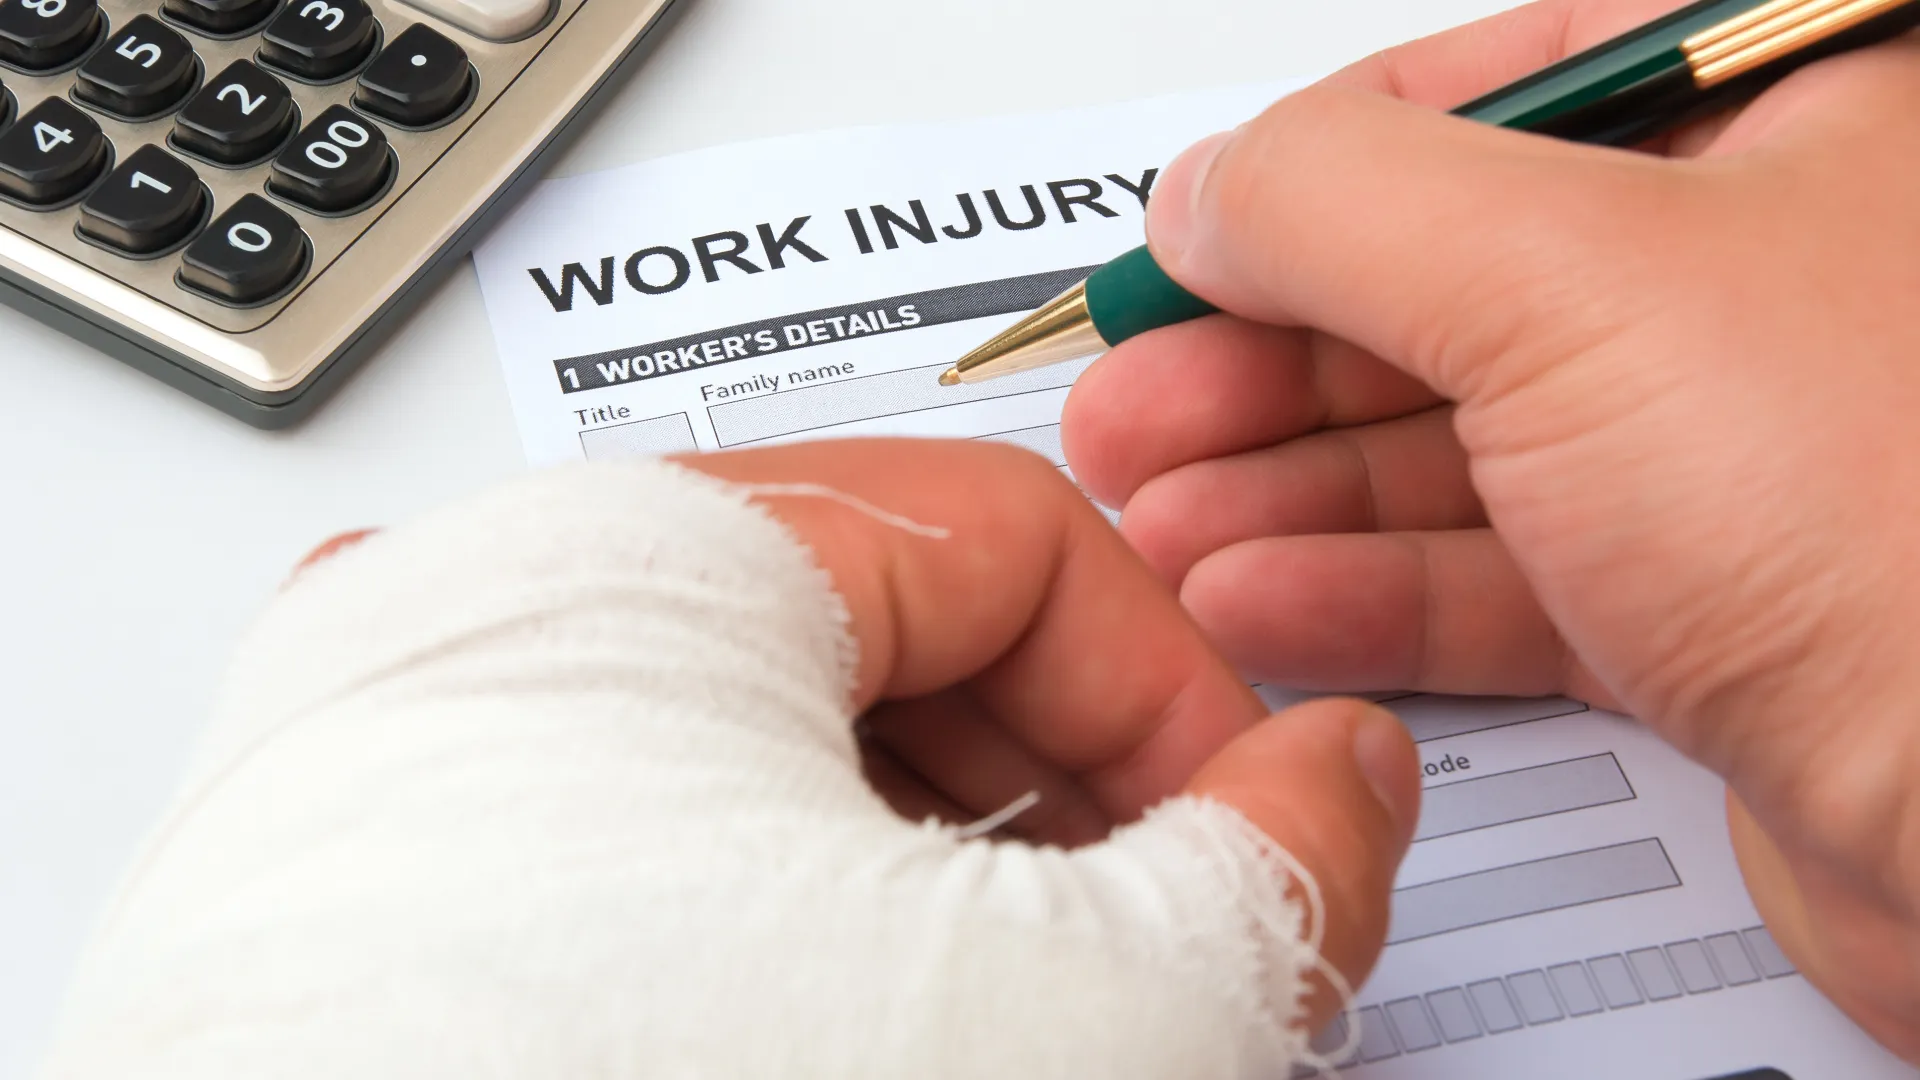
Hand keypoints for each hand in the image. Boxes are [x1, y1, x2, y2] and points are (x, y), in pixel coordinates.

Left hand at [297, 440, 1421, 1030]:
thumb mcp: (1072, 1015)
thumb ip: (1270, 864)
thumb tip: (1331, 779)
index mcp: (632, 558)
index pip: (1010, 535)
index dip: (1180, 691)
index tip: (1248, 835)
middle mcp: (463, 629)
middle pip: (871, 641)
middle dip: (1050, 800)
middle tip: (1136, 943)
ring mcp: (370, 775)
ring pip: (733, 754)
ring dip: (899, 875)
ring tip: (968, 1008)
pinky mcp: (331, 912)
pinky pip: (597, 850)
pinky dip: (737, 921)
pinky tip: (794, 1013)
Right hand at [1061, 0, 1919, 1056]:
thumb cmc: (1905, 529)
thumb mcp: (1567, 284)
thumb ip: (1347, 206)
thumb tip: (1217, 189)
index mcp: (1795, 118)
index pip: (1501, 86)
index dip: (1315, 169)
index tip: (1189, 241)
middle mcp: (1770, 274)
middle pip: (1452, 280)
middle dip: (1266, 355)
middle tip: (1137, 403)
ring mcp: (1734, 450)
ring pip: (1460, 439)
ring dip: (1288, 484)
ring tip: (1161, 518)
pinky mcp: (1707, 609)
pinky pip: (1499, 572)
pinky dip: (1366, 588)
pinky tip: (1256, 596)